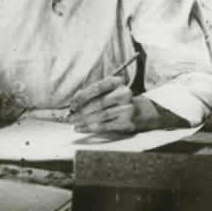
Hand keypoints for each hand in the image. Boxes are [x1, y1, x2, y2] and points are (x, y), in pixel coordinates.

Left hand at [68, 76, 187, 132]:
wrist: (142, 112)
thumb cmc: (118, 100)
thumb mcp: (109, 91)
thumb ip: (93, 93)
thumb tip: (75, 100)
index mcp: (118, 82)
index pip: (97, 87)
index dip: (82, 96)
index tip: (72, 104)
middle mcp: (124, 94)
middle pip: (98, 103)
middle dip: (80, 111)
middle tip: (69, 117)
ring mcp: (127, 109)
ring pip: (100, 116)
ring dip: (84, 121)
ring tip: (73, 124)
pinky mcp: (127, 123)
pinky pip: (104, 126)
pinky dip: (90, 128)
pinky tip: (81, 128)